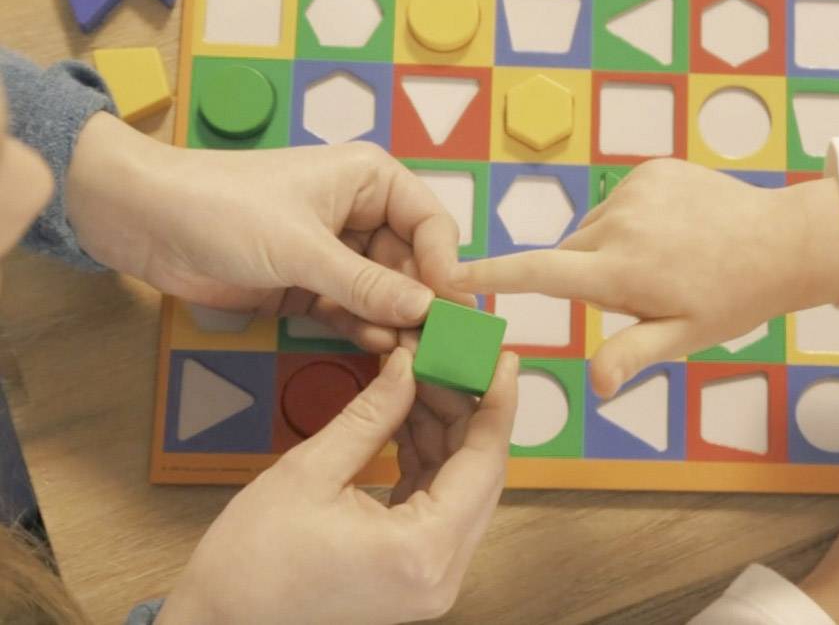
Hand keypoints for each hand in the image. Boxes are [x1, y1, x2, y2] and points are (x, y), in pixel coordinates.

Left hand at [65, 114, 470, 351]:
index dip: (445, 266)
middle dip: (423, 302)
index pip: (432, 223)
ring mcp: (336, 251)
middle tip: (438, 348)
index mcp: (371, 180)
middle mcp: (362, 212)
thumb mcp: (302, 248)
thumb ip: (366, 283)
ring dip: (396, 321)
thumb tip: (428, 311)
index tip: (452, 310)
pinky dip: (366, 328)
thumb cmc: (226, 210)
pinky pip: (353, 308)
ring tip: (411, 356)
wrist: (144, 221)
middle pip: (414, 262)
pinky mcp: (310, 284)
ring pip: (386, 291)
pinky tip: (379, 349)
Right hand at [157, 347, 518, 624]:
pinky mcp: (413, 575)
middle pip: (478, 474)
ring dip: (445, 432)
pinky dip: (427, 460)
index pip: (483, 462)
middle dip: (465, 410)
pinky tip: (409, 417)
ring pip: (460, 487)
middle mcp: (441, 572)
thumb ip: (372, 415)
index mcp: (423, 549)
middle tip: (451, 356)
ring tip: (422, 376)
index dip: (497, 403)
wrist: (219, 623)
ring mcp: (430, 579)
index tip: (503, 356)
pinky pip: (437, 506)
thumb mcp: (311, 470)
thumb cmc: (252, 558)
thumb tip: (409, 364)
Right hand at [453, 158, 838, 395]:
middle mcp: (620, 223)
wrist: (785, 240)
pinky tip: (674, 231)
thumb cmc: (733, 298)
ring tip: (665, 261)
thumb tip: (597, 387)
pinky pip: (620, 200)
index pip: (540, 272)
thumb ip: (632, 355)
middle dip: (586, 275)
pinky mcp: (652, 168)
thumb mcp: (683, 337)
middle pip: (568, 253)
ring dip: (610, 247)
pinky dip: (632, 219)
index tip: (453, 272)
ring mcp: (636, 189)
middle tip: (642, 292)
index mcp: (622, 271)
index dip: (493, 274)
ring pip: (595, 227)